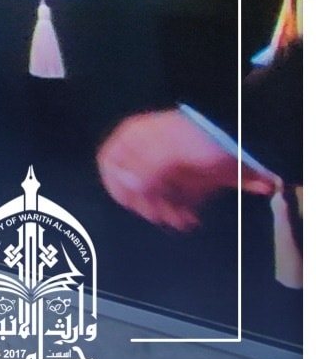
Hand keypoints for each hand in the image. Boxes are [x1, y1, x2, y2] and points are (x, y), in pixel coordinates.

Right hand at [96, 108, 276, 230]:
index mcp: (137, 138)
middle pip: (134, 183)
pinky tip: (190, 220)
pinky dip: (182, 211)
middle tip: (160, 216)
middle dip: (146, 203)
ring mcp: (172, 167)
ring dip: (165, 211)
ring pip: (157, 195)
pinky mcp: (192, 179)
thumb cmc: (204, 139)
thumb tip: (127, 187)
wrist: (249, 137)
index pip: (110, 160)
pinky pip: (178, 200)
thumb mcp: (171, 152)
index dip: (116, 182)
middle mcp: (150, 152)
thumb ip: (145, 169)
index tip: (130, 202)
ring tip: (181, 221)